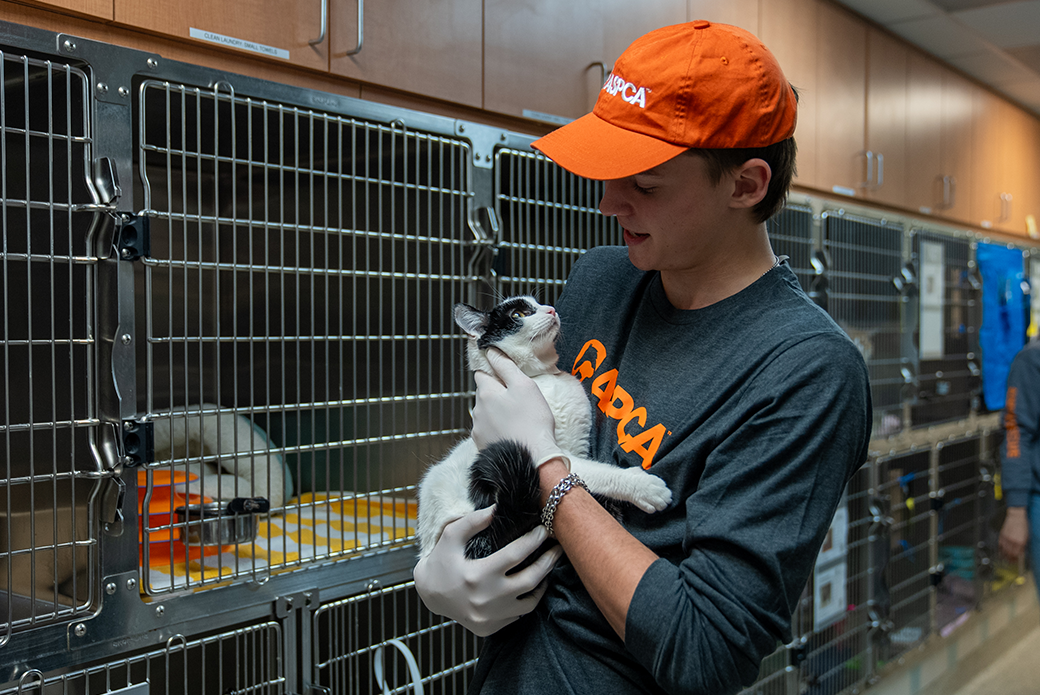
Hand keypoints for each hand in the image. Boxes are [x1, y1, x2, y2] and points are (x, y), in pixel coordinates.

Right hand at [413, 506, 562, 636]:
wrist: (428, 594)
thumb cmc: (441, 561)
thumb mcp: (451, 536)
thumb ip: (473, 521)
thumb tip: (497, 509)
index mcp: (477, 575)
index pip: (515, 554)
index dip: (533, 540)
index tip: (544, 530)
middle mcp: (486, 599)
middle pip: (530, 579)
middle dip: (548, 561)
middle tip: (558, 548)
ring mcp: (489, 617)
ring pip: (530, 601)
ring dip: (542, 582)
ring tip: (547, 567)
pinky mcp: (489, 628)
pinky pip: (518, 615)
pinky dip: (527, 600)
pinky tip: (530, 586)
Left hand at [472, 349, 561, 465]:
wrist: (532, 460)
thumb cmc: (532, 421)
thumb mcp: (525, 386)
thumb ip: (506, 367)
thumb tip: (491, 351)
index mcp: (486, 392)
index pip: (482, 372)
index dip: (493, 370)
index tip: (506, 374)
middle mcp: (477, 410)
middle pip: (483, 393)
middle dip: (496, 392)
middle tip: (517, 398)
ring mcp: (478, 430)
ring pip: (485, 412)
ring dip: (496, 411)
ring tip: (517, 418)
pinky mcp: (482, 446)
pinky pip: (487, 430)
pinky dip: (496, 428)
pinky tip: (511, 432)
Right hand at [999, 507, 1028, 562]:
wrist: (1016, 516)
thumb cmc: (1023, 525)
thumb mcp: (1027, 536)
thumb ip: (1023, 545)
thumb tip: (1021, 552)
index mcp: (1021, 542)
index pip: (1017, 554)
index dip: (1016, 559)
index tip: (1016, 561)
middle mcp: (1013, 541)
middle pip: (1010, 554)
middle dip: (1010, 560)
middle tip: (1011, 562)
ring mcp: (1006, 538)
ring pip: (1004, 551)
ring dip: (1005, 557)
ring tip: (1005, 560)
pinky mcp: (1002, 535)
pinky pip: (1000, 545)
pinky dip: (1000, 550)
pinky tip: (1001, 553)